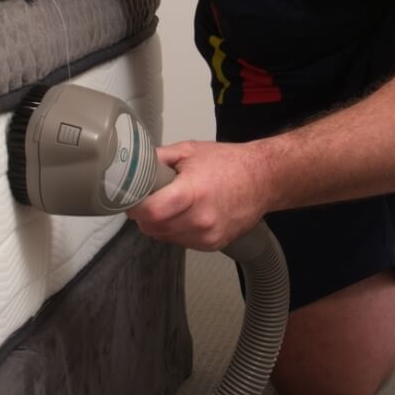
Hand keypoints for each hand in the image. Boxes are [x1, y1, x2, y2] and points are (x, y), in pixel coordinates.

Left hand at [129, 139, 268, 250]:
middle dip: (145, 213)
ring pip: (163, 236)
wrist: (263, 179)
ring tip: (172, 202)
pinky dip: (175, 229)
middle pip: (153, 227)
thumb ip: (158, 159)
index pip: (150, 212)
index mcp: (193, 192)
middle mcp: (200, 219)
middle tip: (150, 196)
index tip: (132, 196)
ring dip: (159, 223)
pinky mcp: (212, 245)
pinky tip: (186, 212)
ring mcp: (207, 235)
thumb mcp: (189, 150)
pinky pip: (180, 241)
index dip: (135, 205)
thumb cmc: (230, 164)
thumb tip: (134, 165)